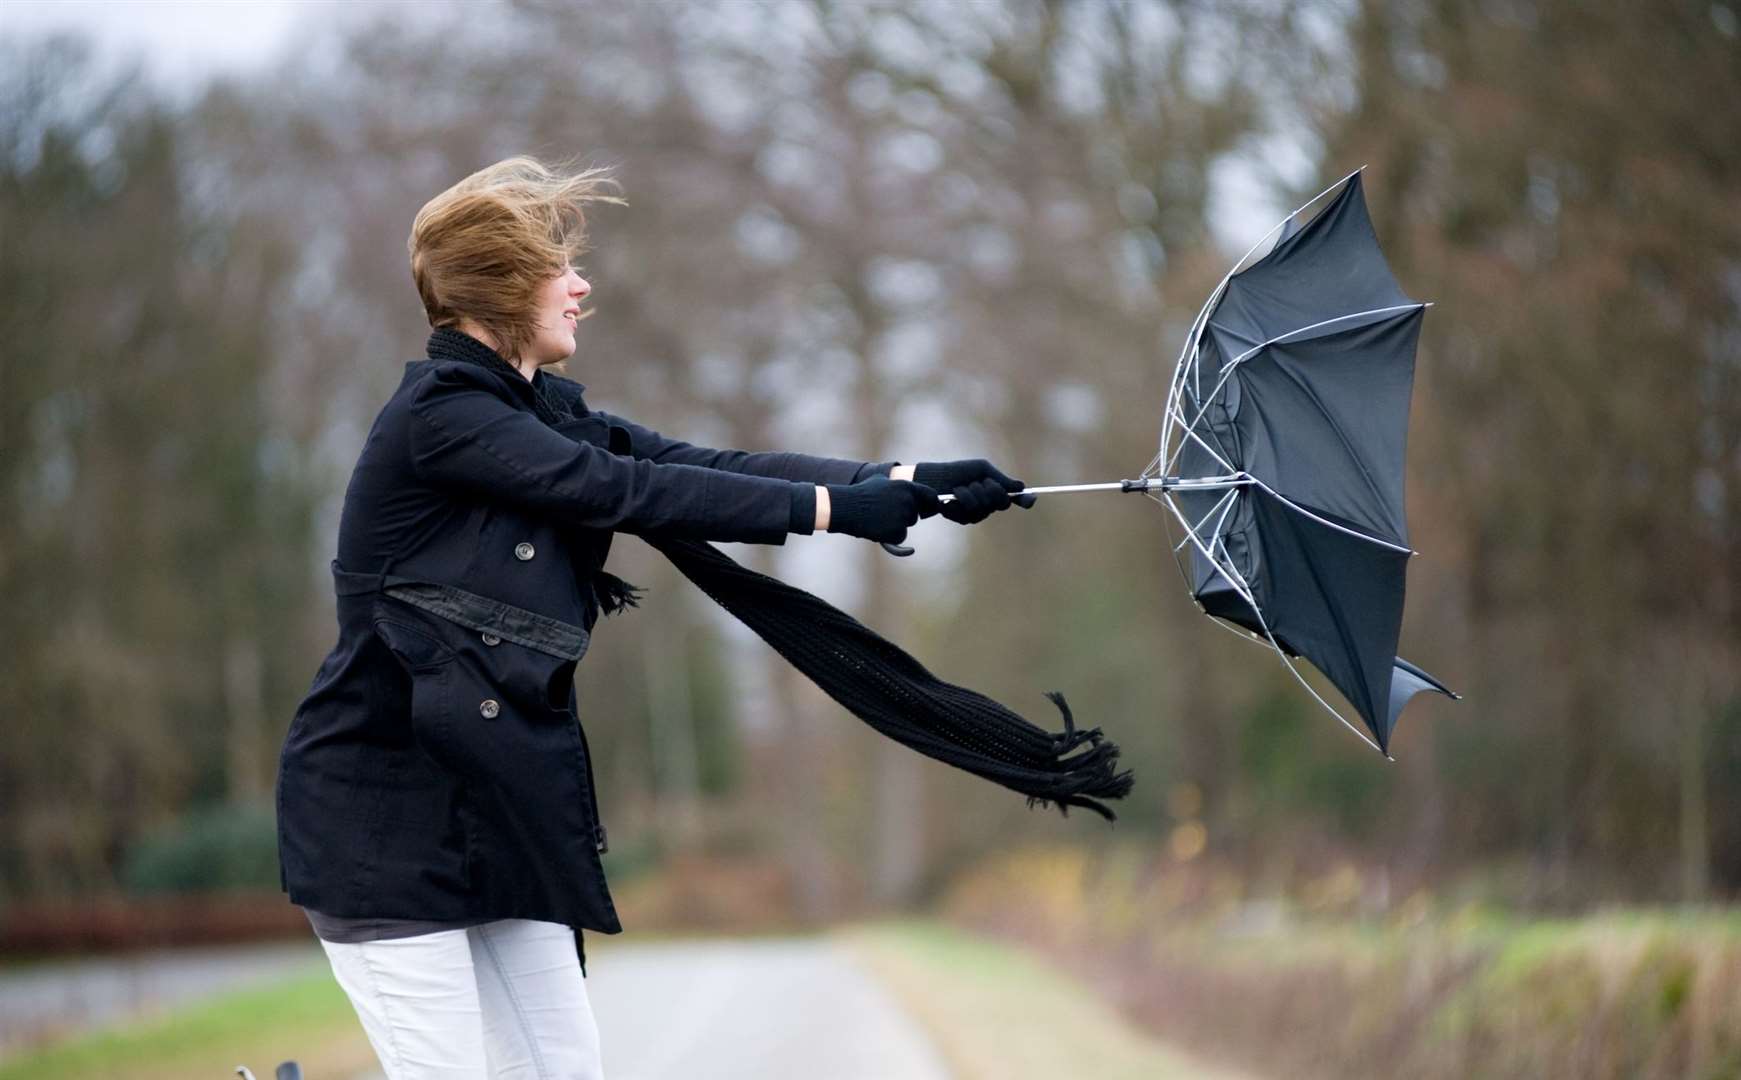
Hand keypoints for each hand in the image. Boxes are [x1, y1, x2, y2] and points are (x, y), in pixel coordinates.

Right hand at [823, 476, 940, 543]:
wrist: (847, 507)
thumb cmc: (861, 493)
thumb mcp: (880, 480)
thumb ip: (898, 485)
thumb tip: (908, 488)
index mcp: (907, 486)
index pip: (930, 495)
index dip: (930, 502)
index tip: (930, 507)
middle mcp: (908, 501)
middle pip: (915, 514)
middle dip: (904, 515)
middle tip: (885, 512)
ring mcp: (903, 517)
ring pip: (907, 525)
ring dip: (896, 525)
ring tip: (878, 518)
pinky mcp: (897, 532)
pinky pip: (900, 537)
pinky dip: (891, 536)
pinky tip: (877, 528)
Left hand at [912, 458, 1037, 523]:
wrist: (934, 479)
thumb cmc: (959, 471)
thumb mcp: (981, 470)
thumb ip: (1000, 479)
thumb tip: (1021, 486)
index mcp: (997, 491)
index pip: (1016, 498)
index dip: (1025, 499)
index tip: (1031, 499)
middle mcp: (990, 505)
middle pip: (1002, 503)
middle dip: (990, 490)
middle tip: (978, 481)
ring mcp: (977, 514)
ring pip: (983, 508)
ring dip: (970, 493)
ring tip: (959, 487)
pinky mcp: (963, 519)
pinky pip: (967, 513)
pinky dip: (958, 500)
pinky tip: (951, 497)